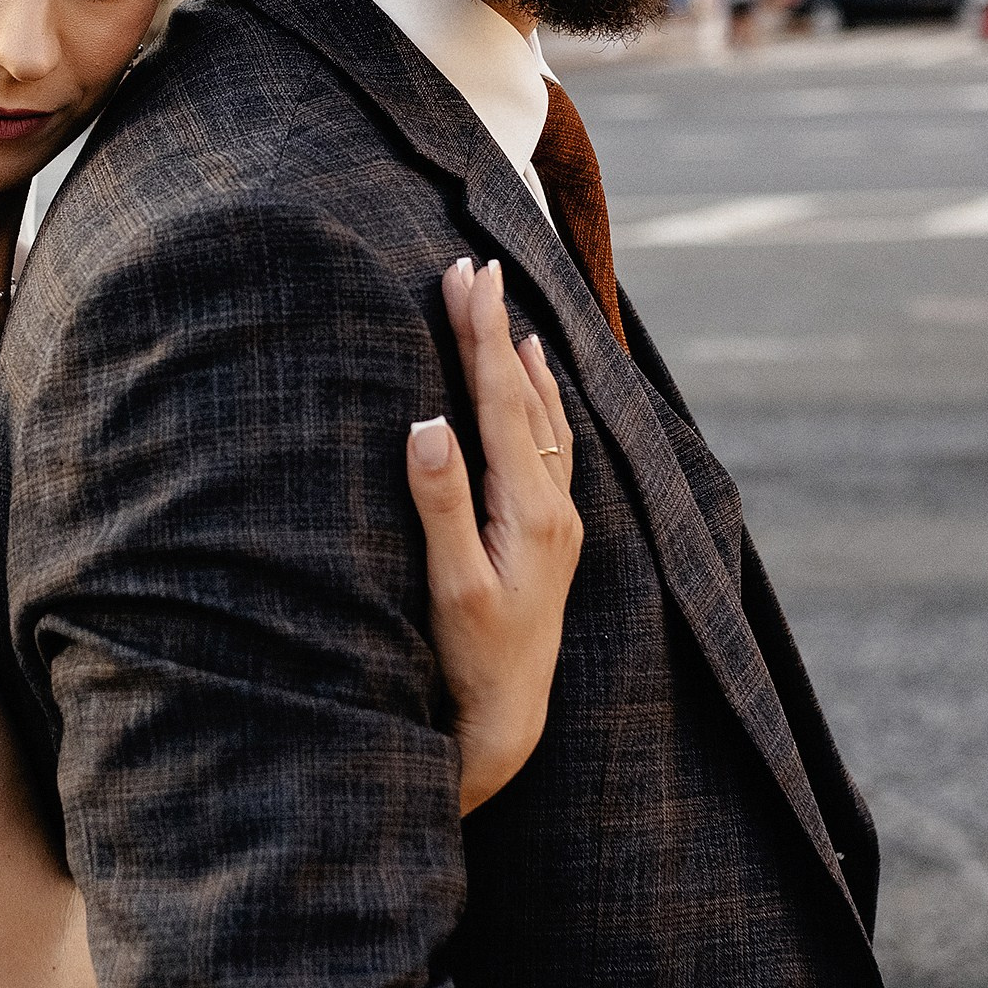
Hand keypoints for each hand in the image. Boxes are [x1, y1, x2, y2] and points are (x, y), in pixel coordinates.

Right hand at [407, 257, 581, 813]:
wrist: (509, 718)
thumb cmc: (471, 657)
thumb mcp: (449, 584)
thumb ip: (442, 503)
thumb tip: (427, 425)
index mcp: (530, 508)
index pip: (503, 400)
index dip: (481, 335)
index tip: (467, 277)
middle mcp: (555, 504)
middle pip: (525, 397)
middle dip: (496, 331)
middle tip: (475, 269)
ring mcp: (560, 518)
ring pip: (546, 417)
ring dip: (522, 362)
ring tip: (507, 314)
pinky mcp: (553, 533)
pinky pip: (552, 445)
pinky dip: (541, 403)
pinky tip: (537, 388)